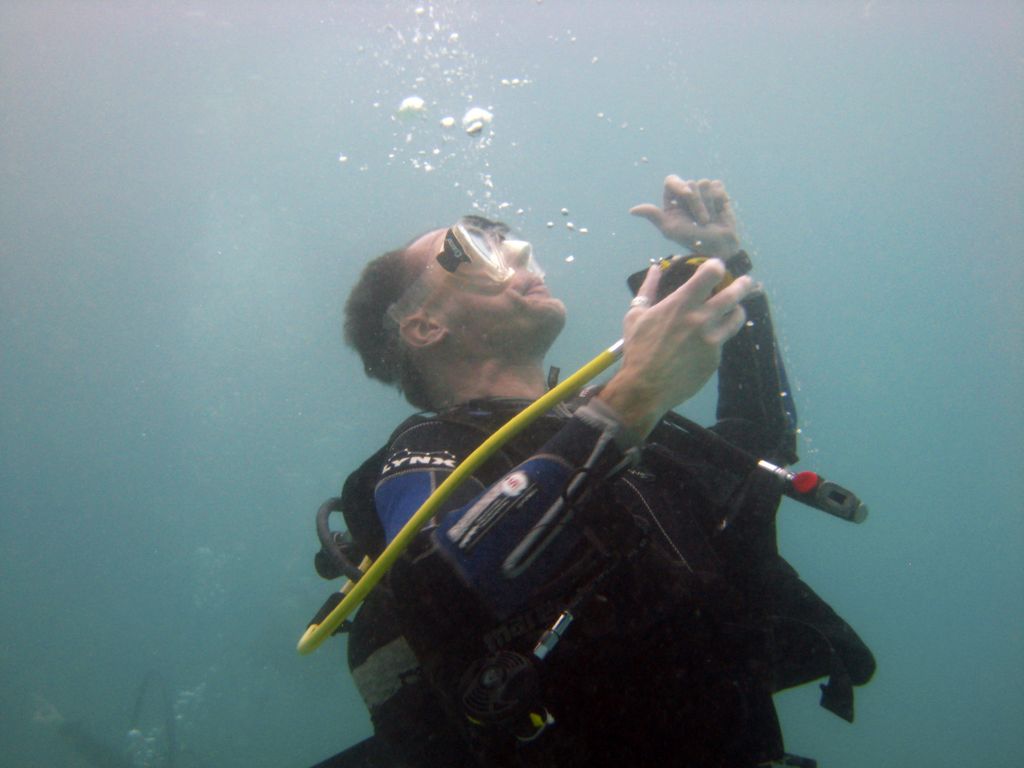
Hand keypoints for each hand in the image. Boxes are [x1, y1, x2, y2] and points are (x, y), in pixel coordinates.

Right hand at [598, 259, 753, 437]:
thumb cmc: (638, 350)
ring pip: (738, 317)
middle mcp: (702, 318)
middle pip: (735, 293)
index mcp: (682, 303)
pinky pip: (723, 341)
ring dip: (738, 309)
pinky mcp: (715, 358)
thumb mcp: (636, 316)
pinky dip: (718, 336)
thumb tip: (655, 269)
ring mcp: (712, 339)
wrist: (646, 387)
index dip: (716, 266)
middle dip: (743, 284)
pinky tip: (709, 339)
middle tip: (745, 282)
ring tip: (735, 309)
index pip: (711, 273)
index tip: (716, 267)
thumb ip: (648, 289)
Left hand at [630, 176, 739, 258]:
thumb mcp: (670, 230)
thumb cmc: (693, 240)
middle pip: (691, 183)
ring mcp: (702, 192)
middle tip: (702, 222)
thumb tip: (632, 210)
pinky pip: (718, 186)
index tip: (687, 193)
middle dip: (697, 204)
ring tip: (709, 219)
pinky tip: (718, 212)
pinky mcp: (718, 192)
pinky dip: (719, 200)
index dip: (679, 185)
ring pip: (705, 184)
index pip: (671, 181)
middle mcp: (686, 194)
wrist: (719, 247)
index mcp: (672, 201)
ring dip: (709, 205)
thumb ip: (653, 216)